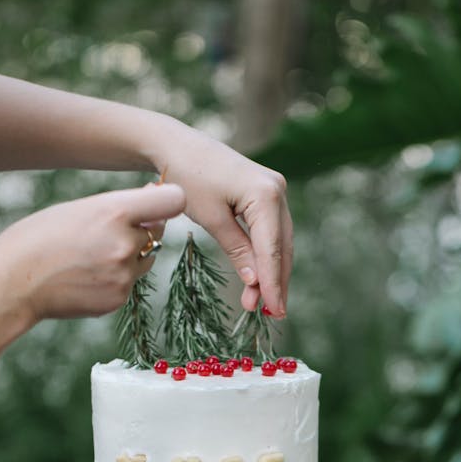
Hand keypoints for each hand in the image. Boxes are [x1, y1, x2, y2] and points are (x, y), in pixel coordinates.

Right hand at [0, 183, 184, 325]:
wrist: (13, 282)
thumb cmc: (40, 237)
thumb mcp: (80, 208)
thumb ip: (121, 206)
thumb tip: (156, 196)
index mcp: (114, 212)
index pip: (173, 201)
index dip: (167, 200)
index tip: (157, 202)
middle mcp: (125, 244)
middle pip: (158, 231)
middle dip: (140, 229)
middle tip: (104, 231)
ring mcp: (123, 275)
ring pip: (146, 259)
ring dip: (129, 255)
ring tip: (89, 255)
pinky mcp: (118, 298)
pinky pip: (129, 282)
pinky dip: (114, 278)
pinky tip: (84, 276)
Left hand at [161, 131, 291, 316]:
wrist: (179, 146)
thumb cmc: (188, 178)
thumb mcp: (211, 219)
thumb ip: (237, 250)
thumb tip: (255, 282)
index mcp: (265, 194)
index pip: (272, 249)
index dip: (273, 283)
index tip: (274, 311)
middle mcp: (278, 190)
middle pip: (281, 247)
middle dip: (276, 282)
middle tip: (272, 314)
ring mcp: (275, 190)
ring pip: (279, 241)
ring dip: (271, 272)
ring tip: (263, 303)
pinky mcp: (267, 194)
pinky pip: (271, 231)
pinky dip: (265, 255)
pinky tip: (260, 277)